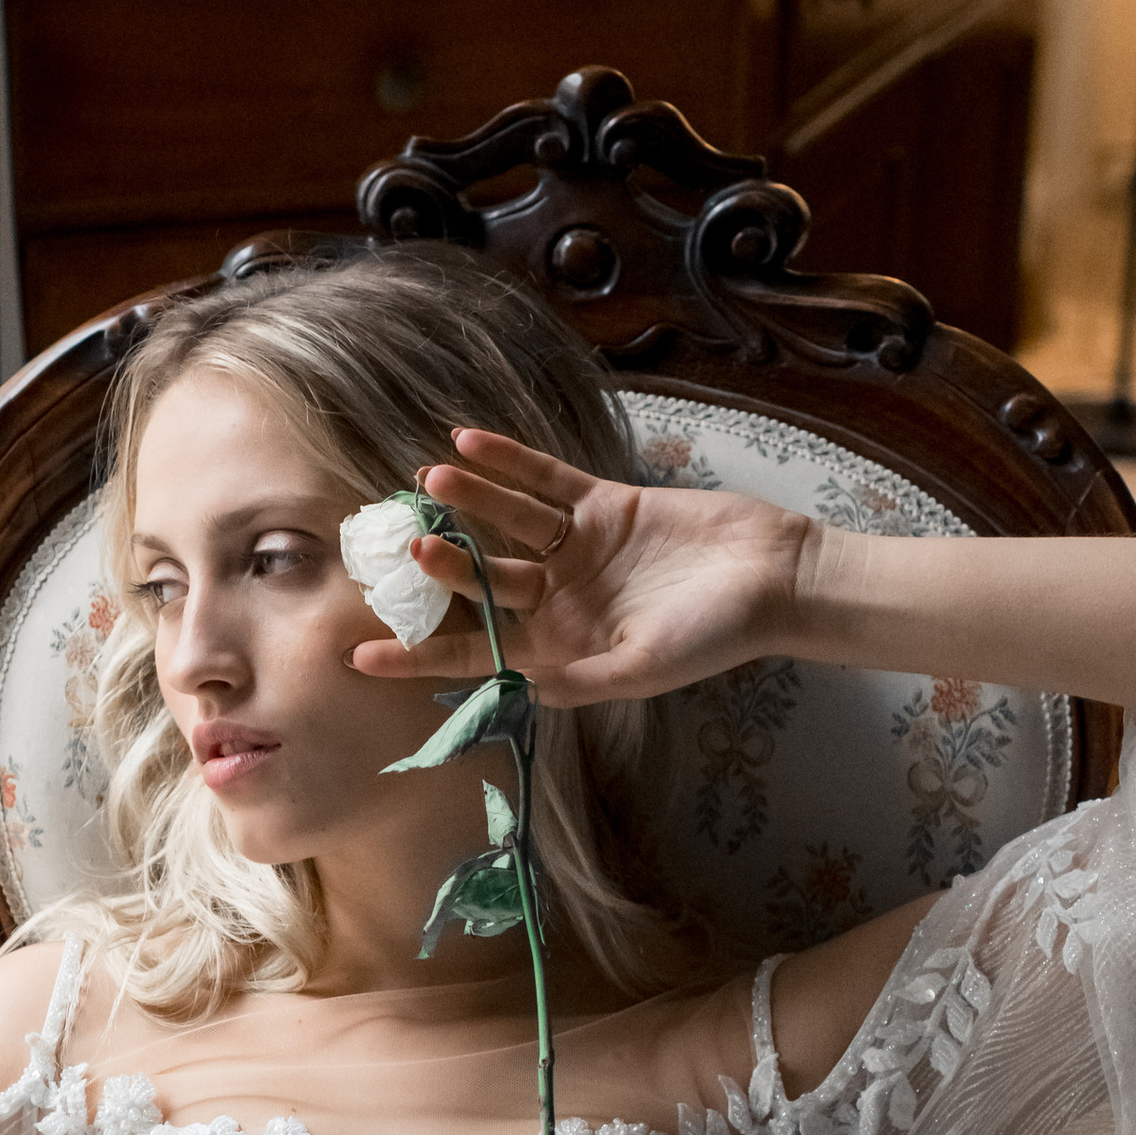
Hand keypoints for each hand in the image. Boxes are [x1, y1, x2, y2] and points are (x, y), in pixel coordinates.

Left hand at [346, 428, 811, 710]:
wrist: (776, 576)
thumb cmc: (715, 634)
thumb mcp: (643, 667)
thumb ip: (579, 679)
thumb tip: (516, 691)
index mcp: (562, 648)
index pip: (475, 655)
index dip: (418, 658)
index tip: (359, 656)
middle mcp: (560, 600)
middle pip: (482, 582)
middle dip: (439, 568)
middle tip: (396, 549)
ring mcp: (579, 550)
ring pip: (507, 523)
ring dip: (468, 502)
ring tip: (425, 480)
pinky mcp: (603, 506)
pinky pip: (545, 481)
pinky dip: (509, 462)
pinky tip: (466, 443)